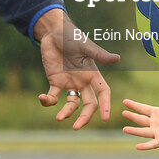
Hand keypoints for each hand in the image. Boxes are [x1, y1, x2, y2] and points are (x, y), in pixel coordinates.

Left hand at [35, 10, 120, 128]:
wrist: (53, 32)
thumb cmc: (72, 36)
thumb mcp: (85, 46)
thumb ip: (99, 54)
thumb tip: (117, 58)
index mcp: (93, 73)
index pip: (103, 93)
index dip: (105, 105)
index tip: (104, 118)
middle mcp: (83, 81)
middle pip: (88, 104)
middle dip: (84, 117)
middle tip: (76, 127)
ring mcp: (69, 83)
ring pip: (72, 104)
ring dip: (66, 113)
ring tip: (59, 118)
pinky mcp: (55, 82)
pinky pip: (53, 96)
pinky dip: (48, 100)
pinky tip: (42, 98)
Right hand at [122, 80, 158, 149]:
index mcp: (156, 113)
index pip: (142, 109)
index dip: (134, 105)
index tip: (125, 101)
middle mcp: (154, 123)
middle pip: (140, 120)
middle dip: (132, 116)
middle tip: (123, 113)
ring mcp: (156, 132)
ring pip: (143, 131)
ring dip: (134, 131)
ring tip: (125, 129)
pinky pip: (151, 143)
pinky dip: (145, 146)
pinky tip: (137, 147)